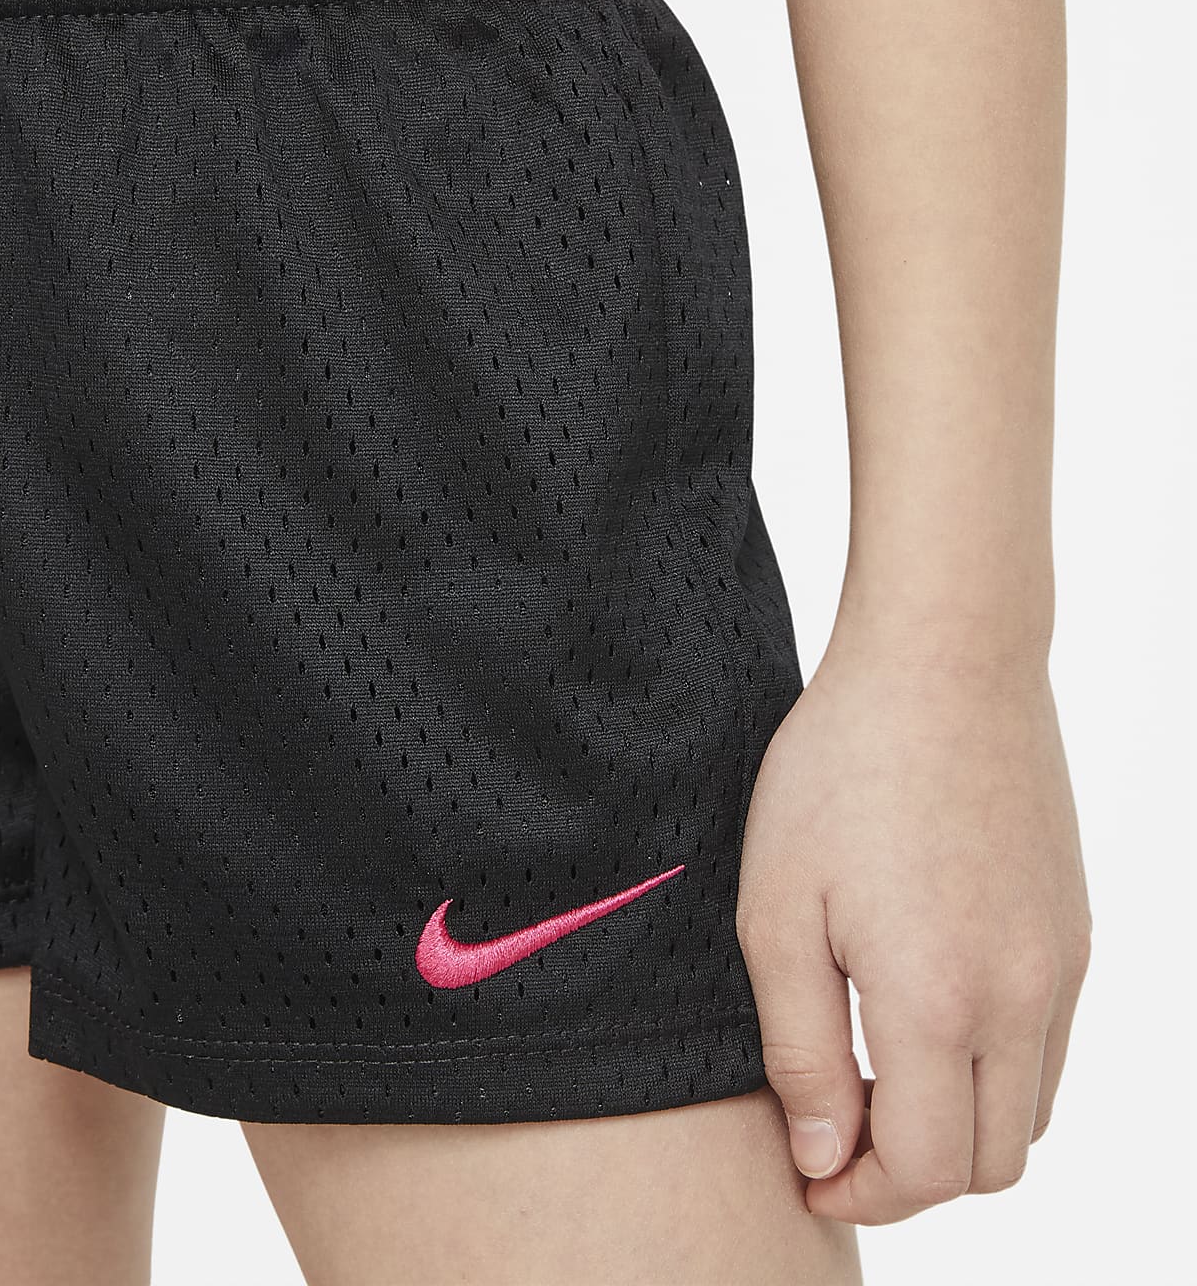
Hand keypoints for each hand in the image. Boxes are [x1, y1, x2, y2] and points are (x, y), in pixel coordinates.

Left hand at [736, 633, 1090, 1224]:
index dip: (861, 1193)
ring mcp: (1061, 963)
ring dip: (960, 1125)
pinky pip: (1051, 1044)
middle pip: (991, 1164)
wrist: (945, 661)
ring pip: (1031, 1112)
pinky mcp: (1076, 929)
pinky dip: (996, 1068)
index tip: (808, 1167)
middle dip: (911, 1176)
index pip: (925, 1170)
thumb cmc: (841, 770)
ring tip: (877, 1072)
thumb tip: (825, 1153)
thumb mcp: (779, 907)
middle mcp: (1022, 997)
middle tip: (838, 1130)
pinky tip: (928, 1009)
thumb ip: (801, 1047)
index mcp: (938, 999)